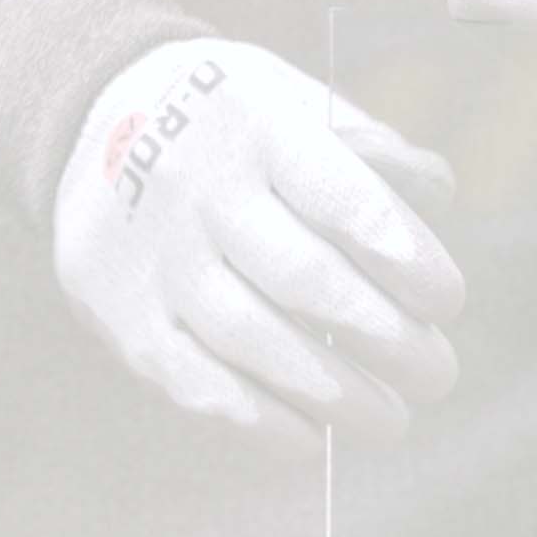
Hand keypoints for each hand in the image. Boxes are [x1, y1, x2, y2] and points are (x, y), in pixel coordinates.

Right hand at [51, 39, 464, 451]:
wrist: (90, 119)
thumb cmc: (232, 123)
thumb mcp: (293, 98)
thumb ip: (368, 148)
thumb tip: (435, 200)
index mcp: (257, 125)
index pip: (341, 197)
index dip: (403, 257)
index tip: (446, 303)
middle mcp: (200, 190)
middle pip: (304, 280)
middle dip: (385, 340)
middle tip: (437, 376)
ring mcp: (157, 257)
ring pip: (253, 341)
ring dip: (336, 395)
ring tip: (392, 421)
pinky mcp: (125, 317)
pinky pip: (197, 382)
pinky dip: (261, 420)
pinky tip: (313, 438)